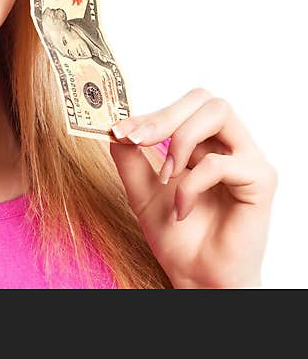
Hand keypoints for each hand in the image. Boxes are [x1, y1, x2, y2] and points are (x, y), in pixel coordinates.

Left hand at [109, 88, 276, 288]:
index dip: (148, 113)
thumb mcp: (140, 189)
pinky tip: (181, 209)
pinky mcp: (261, 180)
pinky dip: (190, 183)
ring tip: (165, 175)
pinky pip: (220, 162)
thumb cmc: (177, 236)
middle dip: (163, 115)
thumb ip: (129, 156)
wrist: (197, 278)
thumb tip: (115, 125)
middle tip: (136, 139)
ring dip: (180, 139)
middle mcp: (229, 145)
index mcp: (204, 143)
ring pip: (218, 112)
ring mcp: (247, 160)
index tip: (118, 131)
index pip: (181, 107)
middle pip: (204, 98)